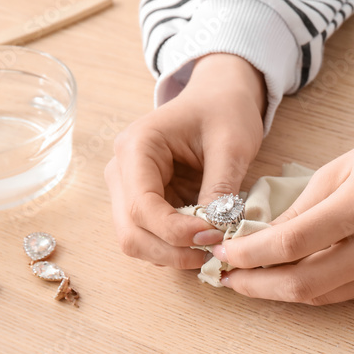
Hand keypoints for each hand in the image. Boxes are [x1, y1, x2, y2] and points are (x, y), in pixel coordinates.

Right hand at [106, 53, 266, 268]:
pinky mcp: (143, 204)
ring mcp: (128, 190)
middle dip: (172, 251)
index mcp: (136, 147)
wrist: (219, 98)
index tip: (215, 236)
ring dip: (173, 255)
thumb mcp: (232, 145)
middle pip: (131, 232)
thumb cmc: (225, 112)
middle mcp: (121, 171)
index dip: (176, 232)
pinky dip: (175, 249)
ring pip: (136, 242)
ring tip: (212, 248)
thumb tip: (214, 233)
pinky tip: (203, 243)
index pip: (142, 206)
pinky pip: (151, 239)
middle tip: (214, 251)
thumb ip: (220, 188)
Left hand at [215, 104, 353, 303]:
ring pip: (321, 296)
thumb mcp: (339, 168)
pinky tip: (291, 275)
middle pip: (303, 284)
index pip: (292, 243)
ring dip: (279, 291)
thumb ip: (297, 209)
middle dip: (256, 286)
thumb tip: (252, 240)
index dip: (249, 254)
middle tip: (225, 278)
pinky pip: (344, 296)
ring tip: (247, 278)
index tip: (220, 252)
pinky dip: (313, 288)